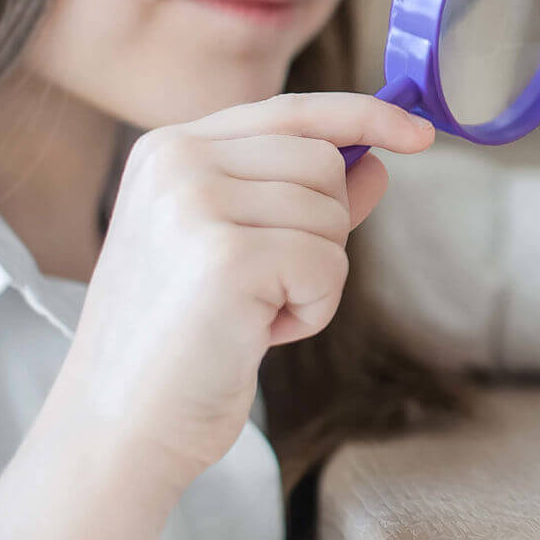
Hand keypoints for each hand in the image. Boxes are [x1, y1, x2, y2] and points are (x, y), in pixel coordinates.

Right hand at [51, 92, 432, 492]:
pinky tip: (255, 335)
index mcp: (168, 149)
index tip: (421, 133)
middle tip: (264, 287)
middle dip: (322, 232)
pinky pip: (330, 266)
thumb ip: (305, 201)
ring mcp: (196, 204)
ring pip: (332, 215)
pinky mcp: (228, 257)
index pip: (291, 110)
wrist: (119, 428)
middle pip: (324, 162)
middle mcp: (176, 162)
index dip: (365, 117)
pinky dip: (312, 310)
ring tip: (249, 314)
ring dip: (314, 279)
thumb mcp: (240, 251)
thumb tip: (375, 165)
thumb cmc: (181, 343)